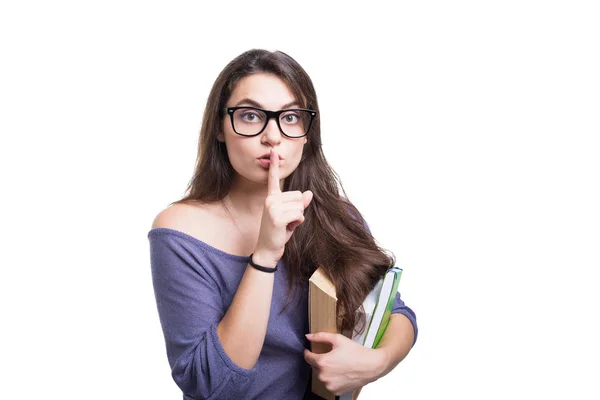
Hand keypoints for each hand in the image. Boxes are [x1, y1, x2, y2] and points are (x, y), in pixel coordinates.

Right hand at [254, 148, 312, 265]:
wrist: (267, 249)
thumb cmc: (278, 232)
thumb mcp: (291, 216)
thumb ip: (300, 204)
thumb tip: (309, 193)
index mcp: (272, 197)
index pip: (273, 179)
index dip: (274, 165)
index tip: (274, 152)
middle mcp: (271, 200)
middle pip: (299, 196)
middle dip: (298, 210)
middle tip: (286, 221)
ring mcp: (272, 207)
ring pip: (300, 205)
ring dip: (298, 217)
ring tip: (286, 225)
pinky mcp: (277, 217)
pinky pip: (299, 214)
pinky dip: (297, 223)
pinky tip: (287, 228)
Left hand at [304, 332, 384, 395]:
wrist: (371, 366)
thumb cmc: (356, 352)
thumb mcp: (338, 339)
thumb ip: (321, 336)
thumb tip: (308, 336)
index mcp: (322, 362)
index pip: (307, 357)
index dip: (308, 352)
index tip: (310, 350)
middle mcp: (323, 376)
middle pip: (314, 366)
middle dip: (320, 361)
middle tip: (331, 356)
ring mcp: (329, 385)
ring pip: (321, 376)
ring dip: (325, 370)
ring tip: (338, 364)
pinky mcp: (335, 391)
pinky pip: (328, 383)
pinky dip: (332, 379)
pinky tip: (341, 373)